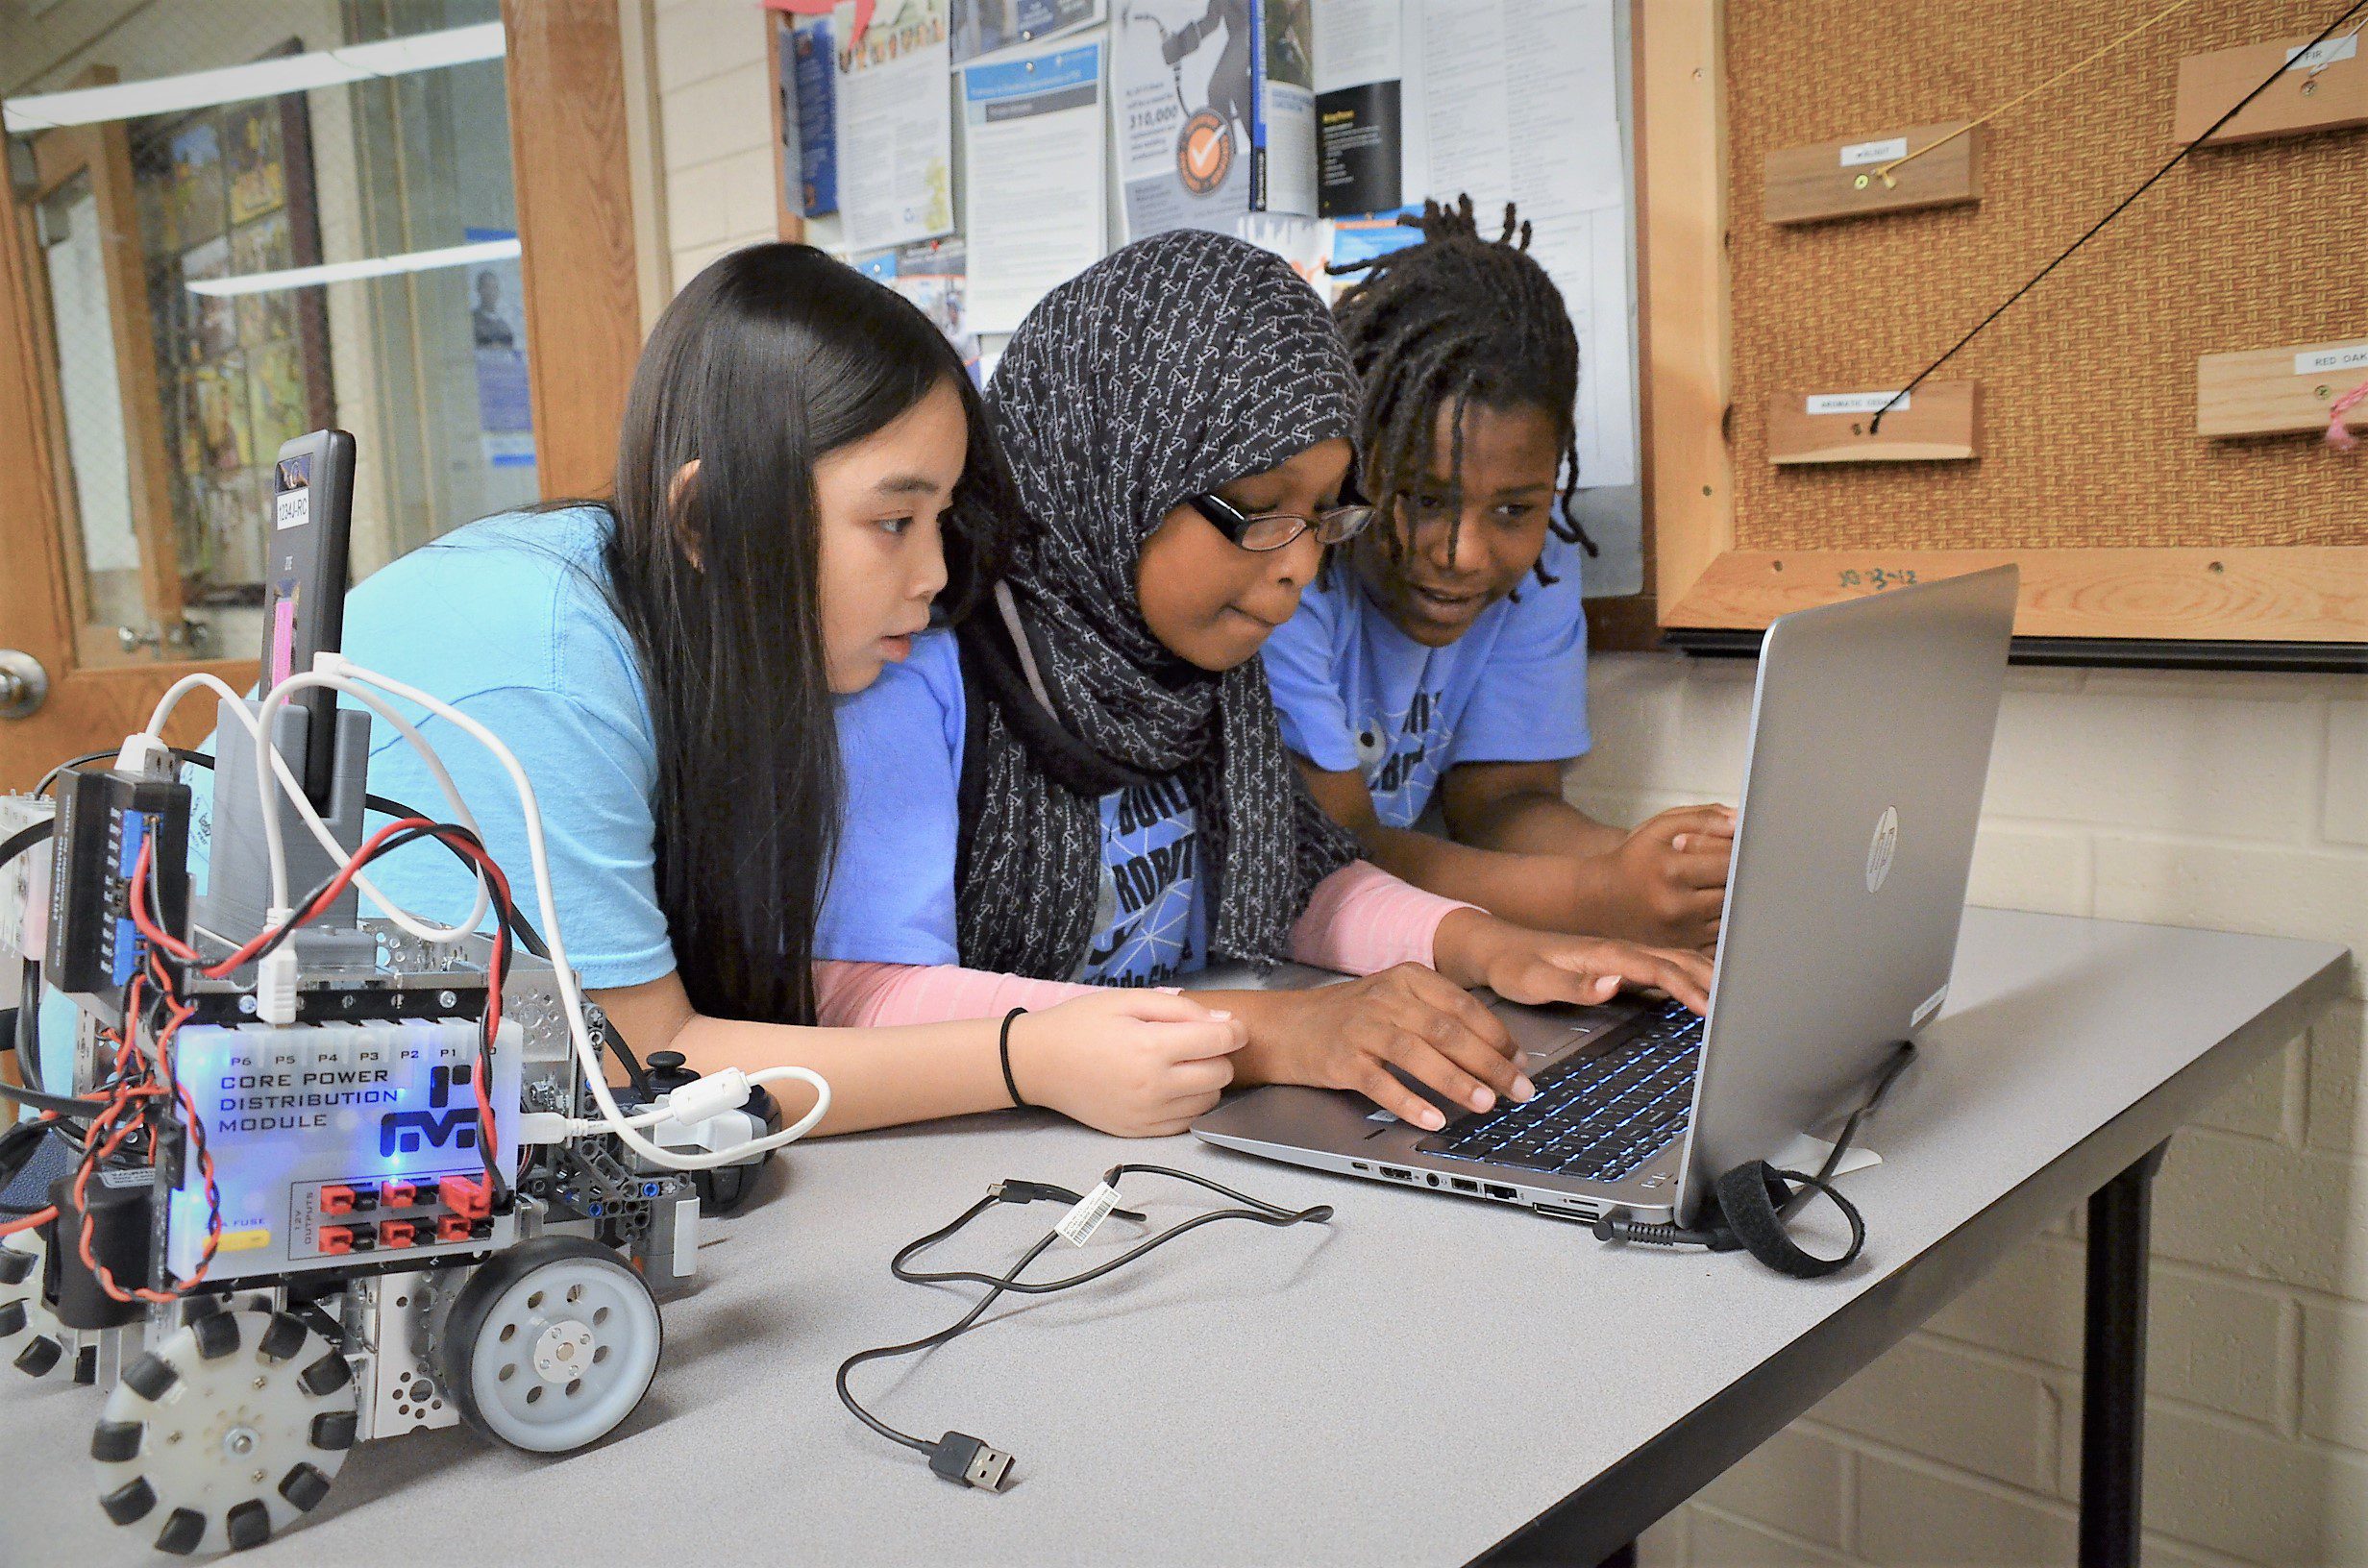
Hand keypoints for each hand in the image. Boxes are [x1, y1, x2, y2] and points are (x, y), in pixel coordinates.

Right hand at [1009, 990, 1248, 1137]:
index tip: (1230, 1027)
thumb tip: (1224, 1024)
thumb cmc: (1081, 1023)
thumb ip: (1179, 1008)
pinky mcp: (1138, 1132)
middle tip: (1199, 1044)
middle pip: (1220, 1075)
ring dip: (1207, 1082)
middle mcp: (1153, 1086)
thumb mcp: (1127, 999)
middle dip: (1219, 1056)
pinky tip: (1171, 1087)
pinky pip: (1185, 1123)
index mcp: (1151, 1047)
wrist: (1038, 1063)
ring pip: (1208, 1102)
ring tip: (1183, 1065)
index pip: (1219, 1042)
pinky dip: (1189, 1104)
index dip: (1234, 1031)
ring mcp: (1146, 1114)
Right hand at [1220, 966, 1532, 1131]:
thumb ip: (1441, 1017)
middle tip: (1518, 1089)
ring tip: (1484, 1104)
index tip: (1522, 1062)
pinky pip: (1381, 1083)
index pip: (1464, 1006)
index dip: (1498, 1036)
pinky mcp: (1341, 1059)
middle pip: (1448, 1031)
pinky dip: (1409, 1102)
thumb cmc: (1349, 1017)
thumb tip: (1498, 1051)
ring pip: (1418, 1054)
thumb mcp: (1396, 1001)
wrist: (1286, 1026)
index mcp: (1408, 978)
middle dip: (1490, 1064)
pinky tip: (1431, 1119)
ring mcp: (1362, 1028)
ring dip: (1456, 1081)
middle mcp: (1387, 998)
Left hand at [1434, 908, 1712, 1014]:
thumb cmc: (1512, 965)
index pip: (1656, 967)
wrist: (1494, 946)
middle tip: (1743, 1003)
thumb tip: (1614, 983)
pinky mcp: (1615, 961)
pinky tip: (1701, 987)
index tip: (1710, 1007)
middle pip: (1675, 958)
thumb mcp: (1533, 980)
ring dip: (1706, 972)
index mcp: (1603, 952)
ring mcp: (1618, 953)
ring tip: (1735, 994)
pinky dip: (1689, 973)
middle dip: (1711, 977)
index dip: (1686, 986)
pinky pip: (1662, 965)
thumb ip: (1573, 984)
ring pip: (1673, 958)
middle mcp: (1616, 949)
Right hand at [1581, 803, 1735, 950]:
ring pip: (1732, 917)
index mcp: (1672, 871)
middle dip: (1740, 878)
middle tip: (1733, 868)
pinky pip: (1722, 938)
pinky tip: (1712, 909)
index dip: (1741, 853)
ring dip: (1735, 902)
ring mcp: (1681, 933)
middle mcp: (1677, 906)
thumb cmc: (1635, 859)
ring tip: (1719, 887)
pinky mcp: (1684, 950)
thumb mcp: (1660, 828)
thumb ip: (1702, 818)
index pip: (1730, 862)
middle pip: (1735, 892)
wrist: (1602, 898)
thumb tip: (1740, 822)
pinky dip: (1725, 924)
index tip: (1740, 848)